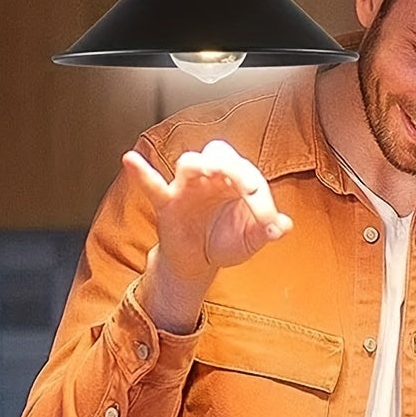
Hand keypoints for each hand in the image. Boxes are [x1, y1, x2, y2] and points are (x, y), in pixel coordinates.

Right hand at [123, 140, 293, 283]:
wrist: (199, 262)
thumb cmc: (226, 241)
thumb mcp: (250, 240)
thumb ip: (267, 231)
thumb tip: (284, 226)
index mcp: (238, 181)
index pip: (251, 179)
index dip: (262, 201)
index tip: (271, 225)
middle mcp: (213, 177)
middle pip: (219, 154)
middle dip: (232, 166)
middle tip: (244, 185)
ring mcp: (188, 187)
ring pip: (189, 163)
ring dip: (198, 165)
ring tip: (205, 170)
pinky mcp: (167, 203)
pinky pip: (152, 185)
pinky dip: (141, 173)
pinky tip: (131, 160)